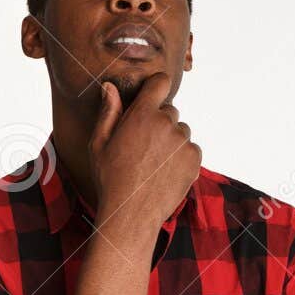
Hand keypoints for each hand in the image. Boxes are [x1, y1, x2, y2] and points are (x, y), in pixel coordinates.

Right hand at [88, 73, 200, 231]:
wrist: (131, 212)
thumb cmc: (110, 177)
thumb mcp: (100, 143)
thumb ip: (109, 112)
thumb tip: (110, 87)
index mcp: (142, 114)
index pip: (161, 83)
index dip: (157, 87)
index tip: (153, 96)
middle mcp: (166, 124)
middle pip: (170, 111)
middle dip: (160, 122)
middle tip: (145, 145)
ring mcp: (183, 142)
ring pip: (181, 132)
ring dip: (172, 141)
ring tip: (154, 162)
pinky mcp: (194, 159)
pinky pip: (192, 149)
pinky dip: (183, 157)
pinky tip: (165, 171)